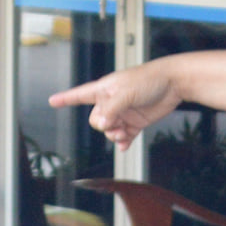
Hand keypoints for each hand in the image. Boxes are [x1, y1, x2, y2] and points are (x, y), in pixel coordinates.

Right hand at [48, 63, 179, 148]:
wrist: (174, 83)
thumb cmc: (148, 80)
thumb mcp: (126, 93)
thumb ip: (111, 109)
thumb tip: (102, 124)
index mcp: (104, 89)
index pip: (79, 94)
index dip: (65, 99)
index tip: (51, 101)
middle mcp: (111, 101)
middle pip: (96, 120)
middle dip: (103, 126)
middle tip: (115, 124)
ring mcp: (123, 112)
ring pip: (109, 131)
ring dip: (114, 135)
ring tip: (124, 133)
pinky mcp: (136, 122)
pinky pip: (124, 136)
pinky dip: (123, 142)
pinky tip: (125, 145)